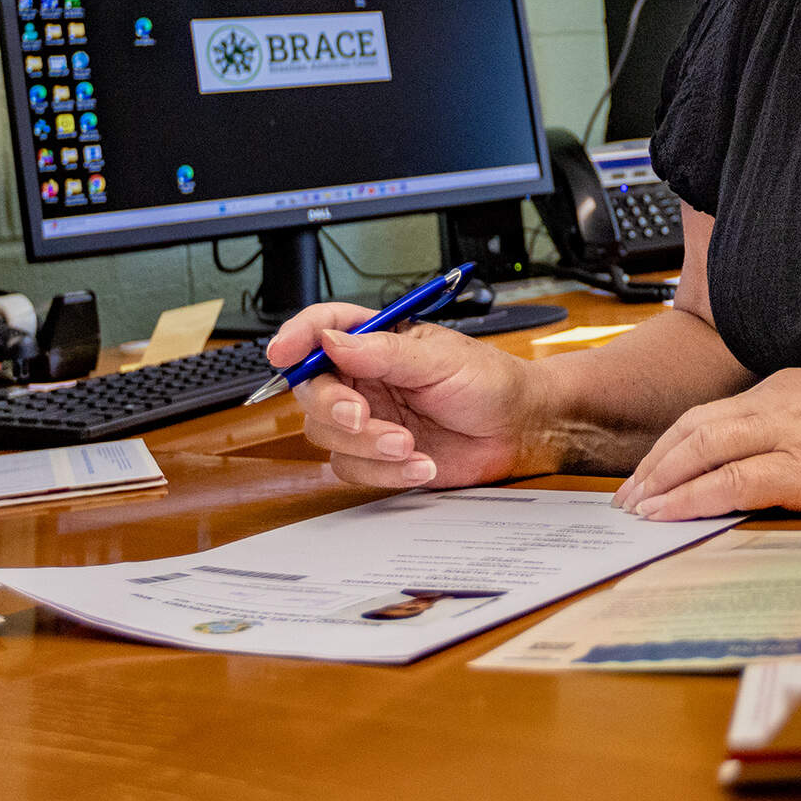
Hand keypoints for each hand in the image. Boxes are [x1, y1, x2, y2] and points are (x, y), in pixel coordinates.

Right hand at [265, 303, 555, 492]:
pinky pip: (353, 469)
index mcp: (376, 341)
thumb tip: (332, 341)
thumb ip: (384, 352)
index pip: (322, 328)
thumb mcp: (440, 359)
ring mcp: (368, 419)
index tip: (283, 352)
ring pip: (327, 436)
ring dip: (367, 445)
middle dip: (333, 408)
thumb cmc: (488, 382)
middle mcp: (363, 379)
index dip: (296, 336)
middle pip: (311, 390)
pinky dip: (386, 472)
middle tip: (363, 417)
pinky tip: (422, 465)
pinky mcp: (377, 457)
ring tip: (410, 445)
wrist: (517, 431)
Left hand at [613, 369, 800, 519]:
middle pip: (693, 427)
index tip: (649, 473)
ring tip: (636, 510)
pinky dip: (693, 497)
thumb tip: (762, 461)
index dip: (671, 446)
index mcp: (787, 385)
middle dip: (652, 464)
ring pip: (703, 449)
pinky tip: (670, 514)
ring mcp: (793, 431)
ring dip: (661, 481)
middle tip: (626, 497)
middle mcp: (781, 400)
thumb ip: (797, 427)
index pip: (710, 414)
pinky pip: (733, 480)